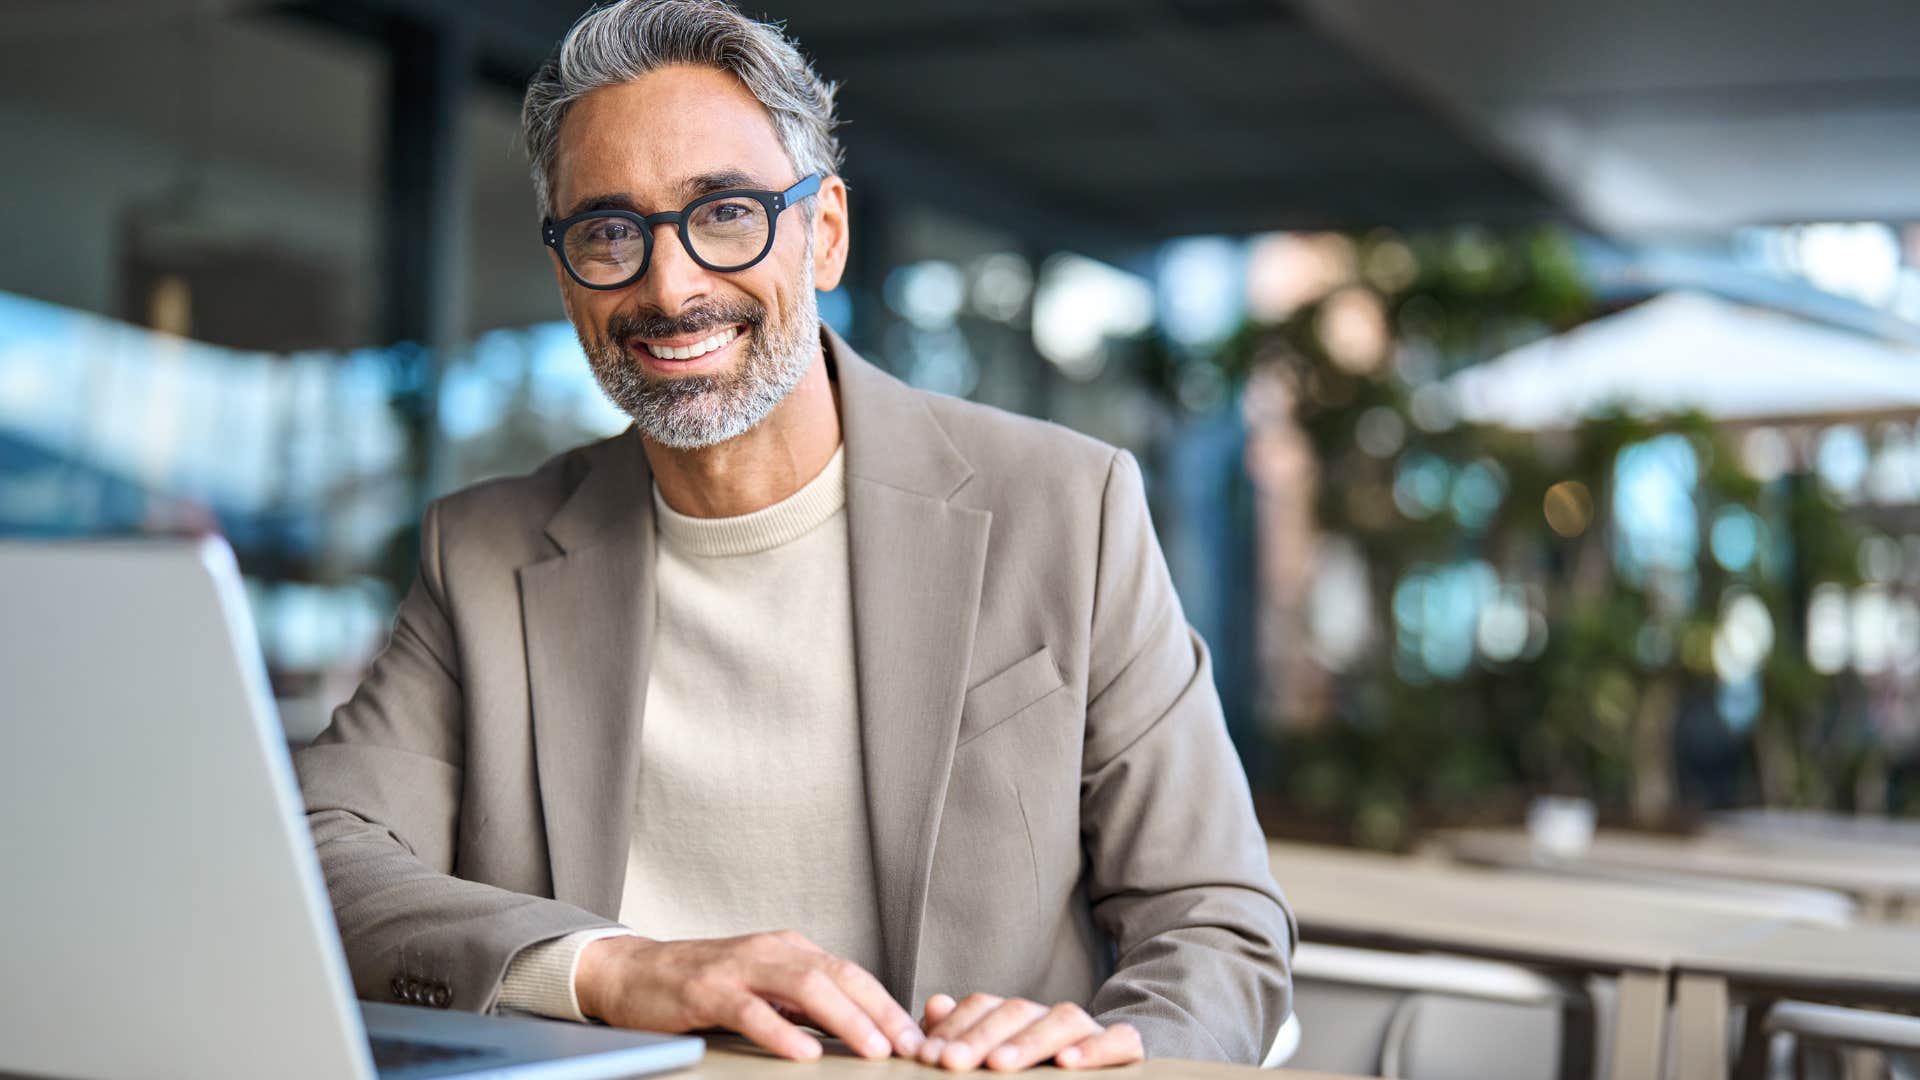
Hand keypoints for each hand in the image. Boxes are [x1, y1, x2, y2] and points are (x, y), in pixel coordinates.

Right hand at [574, 931, 922, 1061]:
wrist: (633, 972)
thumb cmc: (702, 985)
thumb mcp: (762, 987)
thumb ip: (802, 1003)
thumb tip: (855, 1031)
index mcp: (790, 950)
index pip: (851, 974)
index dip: (887, 1004)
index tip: (915, 1037)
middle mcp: (770, 951)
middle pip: (838, 975)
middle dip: (880, 1012)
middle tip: (908, 1046)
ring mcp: (739, 969)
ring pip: (804, 987)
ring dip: (844, 1019)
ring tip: (872, 1048)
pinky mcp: (706, 991)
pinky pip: (750, 1011)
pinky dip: (781, 1031)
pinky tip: (803, 1052)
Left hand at [915, 992, 1143, 1070]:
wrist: (1100, 1078)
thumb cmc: (1034, 1073)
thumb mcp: (992, 1056)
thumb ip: (962, 1035)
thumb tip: (935, 1004)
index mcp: (1016, 1017)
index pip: (983, 1006)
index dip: (954, 1028)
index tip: (928, 1056)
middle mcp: (1050, 1017)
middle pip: (1017, 1011)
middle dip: (980, 1036)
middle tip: (950, 1063)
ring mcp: (1090, 1031)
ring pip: (1064, 1018)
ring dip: (1029, 1042)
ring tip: (998, 1065)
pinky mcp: (1125, 1048)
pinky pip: (1120, 1040)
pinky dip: (1095, 1049)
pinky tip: (1066, 1063)